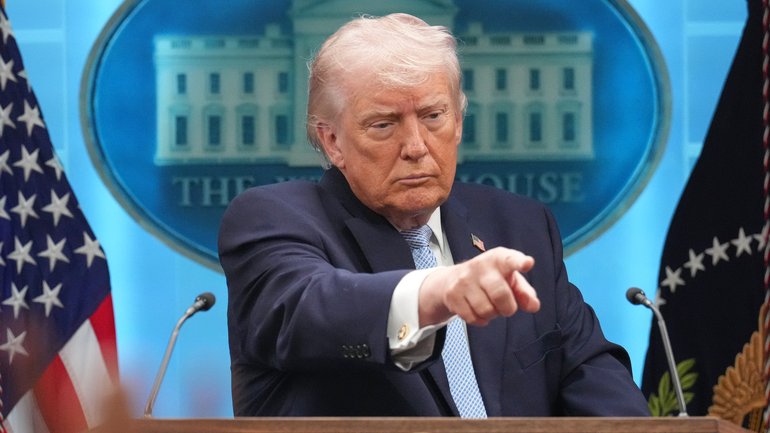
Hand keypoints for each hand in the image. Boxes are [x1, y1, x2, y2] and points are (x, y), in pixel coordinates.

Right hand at [418, 247, 539, 326]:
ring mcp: (464, 280)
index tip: (528, 263)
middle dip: (508, 308)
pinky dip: (480, 320)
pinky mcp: (452, 294)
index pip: (510, 260)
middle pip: (500, 295)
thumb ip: (525, 293)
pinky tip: (477, 310)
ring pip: (486, 310)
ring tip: (489, 305)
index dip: (519, 262)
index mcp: (499, 259)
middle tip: (506, 307)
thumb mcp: (510, 280)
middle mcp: (480, 266)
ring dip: (492, 314)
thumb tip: (533, 305)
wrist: (452, 279)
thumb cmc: (491, 279)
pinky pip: (473, 318)